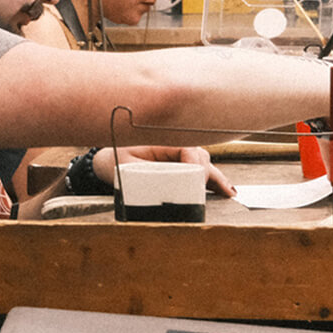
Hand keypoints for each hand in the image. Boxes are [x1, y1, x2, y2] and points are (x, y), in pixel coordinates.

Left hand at [92, 145, 235, 197]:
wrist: (103, 159)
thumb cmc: (113, 160)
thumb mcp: (126, 167)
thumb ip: (146, 174)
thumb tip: (167, 185)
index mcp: (161, 140)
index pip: (187, 149)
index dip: (196, 164)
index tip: (200, 179)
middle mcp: (172, 145)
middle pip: (199, 156)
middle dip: (211, 172)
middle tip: (224, 190)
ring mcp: (175, 154)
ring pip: (201, 163)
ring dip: (214, 176)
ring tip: (228, 191)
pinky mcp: (175, 164)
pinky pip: (196, 169)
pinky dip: (210, 178)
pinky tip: (224, 188)